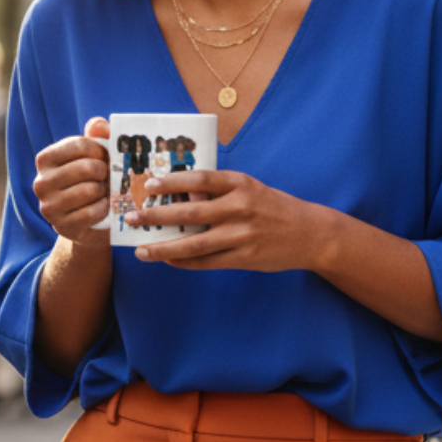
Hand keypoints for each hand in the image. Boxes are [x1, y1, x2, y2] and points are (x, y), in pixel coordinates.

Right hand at [33, 117, 111, 245]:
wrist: (87, 221)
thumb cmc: (90, 181)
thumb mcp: (93, 156)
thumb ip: (97, 136)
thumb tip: (99, 124)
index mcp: (45, 160)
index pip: (80, 145)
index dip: (100, 150)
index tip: (104, 158)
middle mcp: (41, 182)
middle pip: (87, 167)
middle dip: (104, 172)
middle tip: (107, 177)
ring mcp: (49, 206)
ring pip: (90, 190)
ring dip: (104, 191)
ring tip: (104, 192)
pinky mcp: (62, 226)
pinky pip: (93, 212)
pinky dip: (104, 208)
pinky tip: (103, 207)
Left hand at [128, 169, 326, 272]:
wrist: (309, 233)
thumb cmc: (273, 207)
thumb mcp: (250, 189)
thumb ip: (219, 191)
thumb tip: (181, 195)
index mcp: (240, 184)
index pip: (200, 179)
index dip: (172, 181)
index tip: (149, 185)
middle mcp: (240, 208)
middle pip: (189, 212)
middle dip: (156, 216)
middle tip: (132, 217)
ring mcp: (241, 235)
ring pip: (193, 243)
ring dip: (163, 247)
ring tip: (141, 250)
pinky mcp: (244, 257)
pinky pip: (206, 262)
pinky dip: (183, 262)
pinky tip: (167, 260)